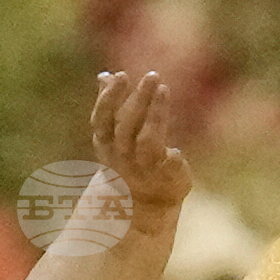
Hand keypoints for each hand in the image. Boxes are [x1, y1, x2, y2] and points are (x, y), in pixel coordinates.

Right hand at [91, 70, 191, 223]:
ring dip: (155, 115)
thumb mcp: (116, 133)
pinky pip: (168, 169)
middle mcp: (122, 156)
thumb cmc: (129, 158)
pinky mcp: (166, 179)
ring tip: (164, 90)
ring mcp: (143, 168)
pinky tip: (177, 151)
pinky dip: (173, 160)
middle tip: (152, 75)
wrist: (142, 204)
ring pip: (147, 141)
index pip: (102, 118)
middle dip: (139, 99)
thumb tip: (105, 75)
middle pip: (127, 125)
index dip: (109, 97)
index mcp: (106, 143)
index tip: (121, 75)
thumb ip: (111, 105)